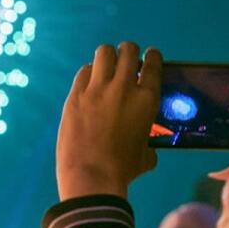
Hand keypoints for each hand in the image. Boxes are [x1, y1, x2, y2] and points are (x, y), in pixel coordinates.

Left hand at [56, 42, 162, 199]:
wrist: (91, 177)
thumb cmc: (122, 170)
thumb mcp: (145, 156)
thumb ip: (149, 144)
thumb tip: (149, 150)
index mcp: (146, 100)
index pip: (153, 63)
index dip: (153, 56)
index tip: (150, 56)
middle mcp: (123, 88)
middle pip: (128, 50)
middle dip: (129, 52)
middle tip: (127, 62)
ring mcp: (97, 89)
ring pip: (104, 53)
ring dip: (109, 57)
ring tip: (107, 67)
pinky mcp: (75, 95)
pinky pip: (84, 71)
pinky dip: (89, 74)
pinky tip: (89, 84)